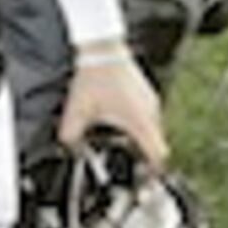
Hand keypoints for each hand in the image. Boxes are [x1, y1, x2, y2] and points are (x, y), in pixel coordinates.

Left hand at [60, 48, 166, 167]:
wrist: (102, 47)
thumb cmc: (95, 76)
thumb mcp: (78, 111)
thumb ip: (71, 136)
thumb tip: (68, 147)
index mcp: (140, 122)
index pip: (159, 155)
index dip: (154, 171)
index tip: (147, 180)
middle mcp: (151, 112)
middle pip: (156, 144)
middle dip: (143, 156)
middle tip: (127, 164)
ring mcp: (150, 100)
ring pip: (152, 129)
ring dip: (140, 138)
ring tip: (122, 142)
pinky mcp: (146, 91)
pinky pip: (147, 115)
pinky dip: (137, 123)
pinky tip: (120, 120)